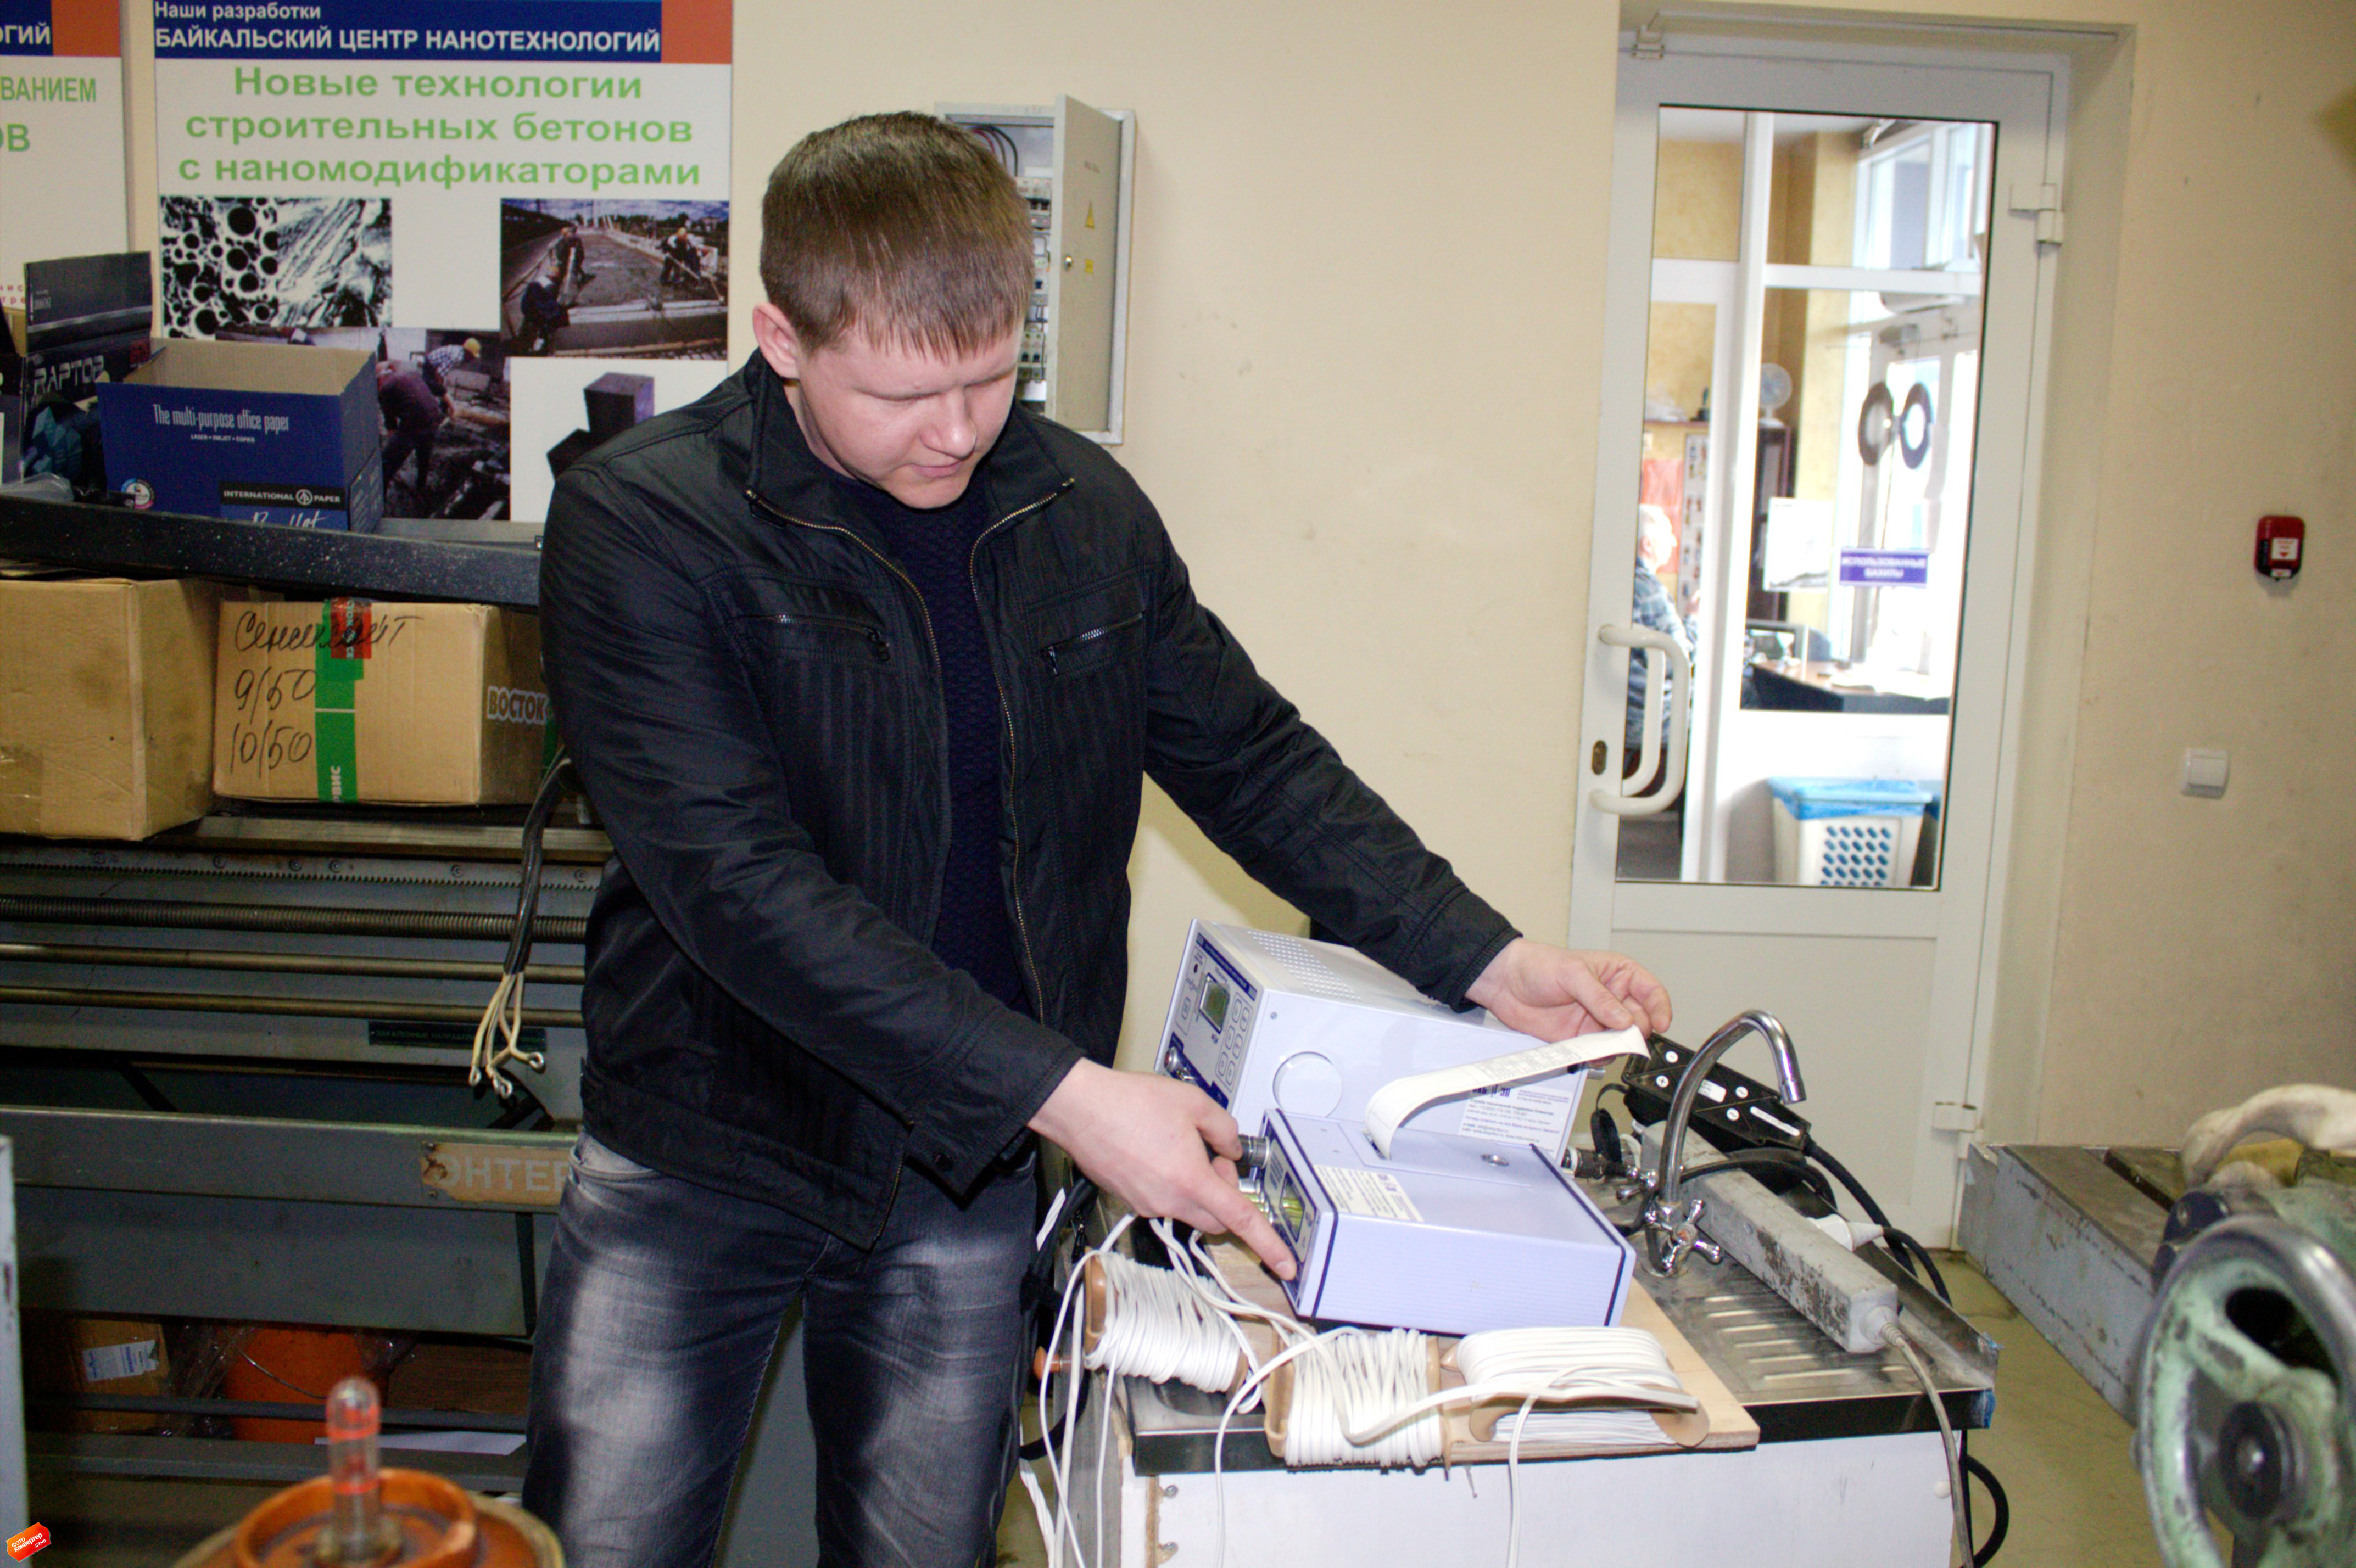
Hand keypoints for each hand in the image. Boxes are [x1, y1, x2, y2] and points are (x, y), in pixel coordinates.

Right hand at [1029, 1060, 1295, 1279]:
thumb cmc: (1129, 1104)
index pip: (1241, 1219)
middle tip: (1214, 1155)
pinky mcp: (1131, 1199)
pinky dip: (1173, 1182)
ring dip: (1197, 1185)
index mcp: (1191, 1181)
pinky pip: (1165, 1199)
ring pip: (1190, 1207)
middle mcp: (1169, 1200)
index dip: (1268, 1244)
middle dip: (1224, 1191)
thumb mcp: (1194, 1103)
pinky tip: (1158, 1149)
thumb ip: (1224, 1129)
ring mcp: (1148, 1203)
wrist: (1080, 1108)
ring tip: (1179, 1144)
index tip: (1286, 1264)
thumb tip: (1231, 1148)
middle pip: (1216, 1216)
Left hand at [1464, 938, 1671, 1040]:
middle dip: (1637, 1032)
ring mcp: (1597, 1020)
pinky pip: (1598, 1054)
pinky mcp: (1580, 1038)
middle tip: (1625, 1037)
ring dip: (1617, 1048)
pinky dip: (1598, 1058)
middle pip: (1640, 1021)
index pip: (1650, 991)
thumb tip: (1625, 1020)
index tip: (1661, 1024)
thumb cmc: (1538, 964)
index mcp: (1618, 975)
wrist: (1504, 982)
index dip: (1660, 1008)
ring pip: (1621, 1041)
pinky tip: (1590, 1054)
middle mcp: (1612, 999)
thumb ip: (1600, 998)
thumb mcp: (1572, 973)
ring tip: (1603, 1046)